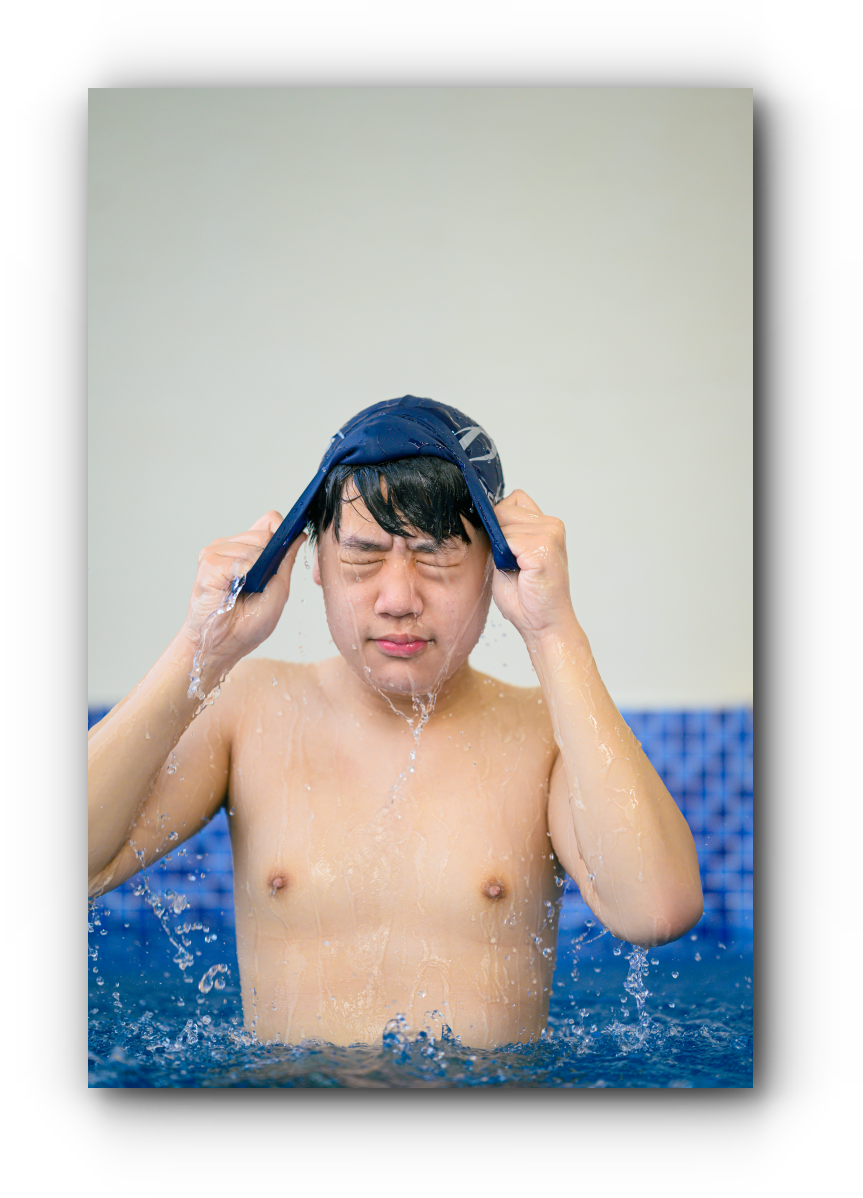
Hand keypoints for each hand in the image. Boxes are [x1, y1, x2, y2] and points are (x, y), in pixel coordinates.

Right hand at [181, 511, 305, 670]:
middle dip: (269, 559)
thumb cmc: (247, 624)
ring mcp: (217, 552)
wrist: (222, 646)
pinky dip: (243, 576)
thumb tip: (300, 535)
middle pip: (264, 532)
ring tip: (241, 592)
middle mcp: (230, 546)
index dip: (282, 531)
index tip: (287, 547)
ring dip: (255, 572)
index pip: (270, 521)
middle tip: (256, 586)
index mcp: (248, 550)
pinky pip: (237, 559)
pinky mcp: (208, 563)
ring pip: (252, 544)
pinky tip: (233, 591)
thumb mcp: (278, 590)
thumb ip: (286, 561)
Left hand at [491, 490, 575, 641]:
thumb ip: (501, 536)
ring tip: (517, 570)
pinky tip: (520, 573)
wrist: (545, 626)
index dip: (499, 519)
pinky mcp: (543, 547)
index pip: (514, 500)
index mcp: (546, 526)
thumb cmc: (527, 598)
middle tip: (509, 563)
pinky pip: (508, 539)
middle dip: (498, 534)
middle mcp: (552, 525)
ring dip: (502, 548)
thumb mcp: (507, 558)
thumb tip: (483, 517)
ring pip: (504, 524)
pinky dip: (505, 557)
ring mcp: (550, 534)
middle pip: (505, 508)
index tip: (499, 543)